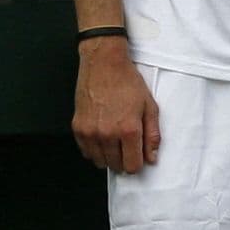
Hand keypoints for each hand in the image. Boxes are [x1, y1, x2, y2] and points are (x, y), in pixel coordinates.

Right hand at [72, 41, 159, 174]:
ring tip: (114, 142)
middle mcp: (108, 134)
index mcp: (128, 130)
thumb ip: (152, 135)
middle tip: (126, 147)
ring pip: (100, 162)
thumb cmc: (127, 81)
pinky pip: (86, 152)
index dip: (137, 164)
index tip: (137, 156)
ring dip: (109, 157)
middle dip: (124, 160)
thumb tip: (151, 158)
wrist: (103, 63)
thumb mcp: (149, 106)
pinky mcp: (78, 127)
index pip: (132, 166)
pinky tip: (101, 138)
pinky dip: (94, 150)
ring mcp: (90, 132)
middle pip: (116, 166)